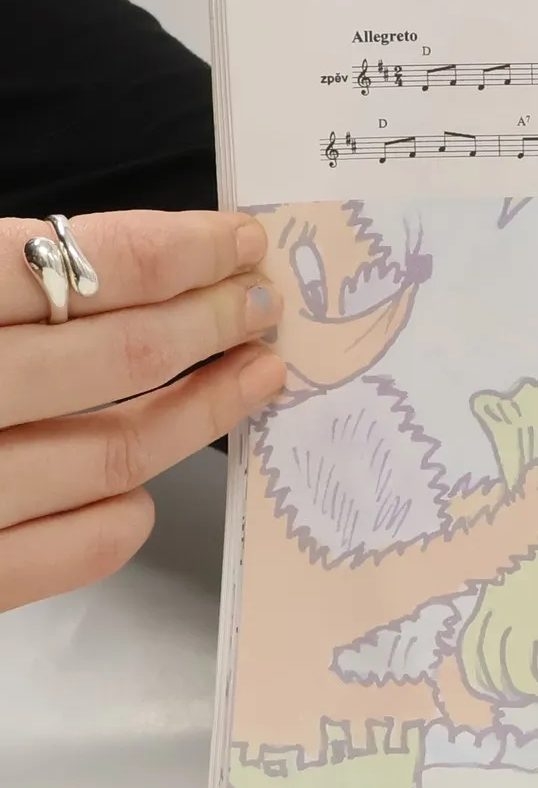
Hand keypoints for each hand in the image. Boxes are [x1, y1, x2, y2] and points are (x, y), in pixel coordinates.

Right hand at [0, 211, 285, 610]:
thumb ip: (11, 289)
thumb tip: (133, 271)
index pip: (83, 267)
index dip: (181, 250)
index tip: (240, 242)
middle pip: (119, 355)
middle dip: (213, 322)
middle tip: (262, 305)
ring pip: (118, 452)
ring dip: (204, 410)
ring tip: (255, 378)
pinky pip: (81, 545)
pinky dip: (126, 512)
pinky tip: (142, 485)